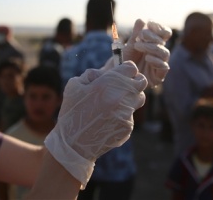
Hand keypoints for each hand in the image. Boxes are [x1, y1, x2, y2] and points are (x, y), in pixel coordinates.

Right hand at [44, 62, 146, 187]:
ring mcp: (126, 114)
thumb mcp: (74, 86)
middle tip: (124, 84)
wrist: (72, 144)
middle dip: (133, 81)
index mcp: (107, 84)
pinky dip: (123, 115)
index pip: (131, 68)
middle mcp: (120, 97)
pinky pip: (130, 115)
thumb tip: (106, 72)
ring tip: (114, 103)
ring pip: (138, 99)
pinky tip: (108, 120)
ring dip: (130, 98)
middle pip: (141, 82)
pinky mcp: (128, 127)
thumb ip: (93, 74)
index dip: (127, 68)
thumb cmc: (72, 112)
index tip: (122, 71)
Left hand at [123, 19, 171, 87]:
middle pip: (164, 42)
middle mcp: (159, 54)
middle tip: (140, 36)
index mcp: (155, 44)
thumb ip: (136, 33)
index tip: (149, 23)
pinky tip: (147, 57)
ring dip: (152, 47)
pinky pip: (164, 67)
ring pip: (165, 53)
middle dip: (152, 36)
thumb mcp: (129, 45)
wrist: (117, 75)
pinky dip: (156, 61)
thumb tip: (141, 20)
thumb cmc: (124, 60)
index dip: (160, 27)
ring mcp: (159, 65)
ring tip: (138, 46)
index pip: (165, 33)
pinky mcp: (158, 77)